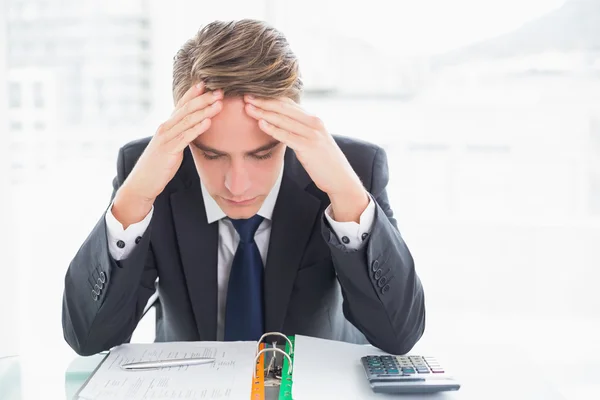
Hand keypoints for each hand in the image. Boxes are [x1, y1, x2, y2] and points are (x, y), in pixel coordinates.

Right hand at [113, 82, 222, 226]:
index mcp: (167, 126)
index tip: (206, 83)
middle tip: (219, 91)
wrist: (143, 182)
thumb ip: (180, 135)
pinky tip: (208, 122)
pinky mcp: (169, 150)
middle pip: (186, 109)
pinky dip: (197, 128)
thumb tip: (194, 129)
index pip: (181, 105)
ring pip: (187, 120)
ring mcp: (166, 138)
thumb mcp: (170, 146)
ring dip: (204, 111)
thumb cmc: (158, 165)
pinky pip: (185, 137)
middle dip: (204, 99)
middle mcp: (165, 128)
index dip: (193, 93)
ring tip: (219, 104)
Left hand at [243, 95, 368, 221]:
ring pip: (284, 119)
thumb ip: (299, 130)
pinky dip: (273, 129)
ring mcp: (312, 134)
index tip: (253, 94)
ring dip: (264, 112)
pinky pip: (288, 136)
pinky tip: (261, 124)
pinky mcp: (309, 147)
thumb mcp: (312, 141)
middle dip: (264, 101)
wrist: (340, 178)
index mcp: (313, 119)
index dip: (270, 97)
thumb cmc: (323, 161)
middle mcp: (314, 122)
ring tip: (248, 108)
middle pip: (284, 108)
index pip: (288, 103)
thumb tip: (282, 125)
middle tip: (245, 96)